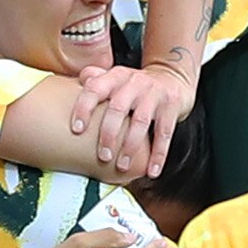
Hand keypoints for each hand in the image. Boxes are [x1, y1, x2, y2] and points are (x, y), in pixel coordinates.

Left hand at [71, 58, 194, 180]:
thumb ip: (94, 79)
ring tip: (122, 165)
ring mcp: (154, 94)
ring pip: (140, 122)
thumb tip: (76, 83)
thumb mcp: (114, 78)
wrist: (171, 77)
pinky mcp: (171, 106)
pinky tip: (151, 171)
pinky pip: (164, 133)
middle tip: (103, 156)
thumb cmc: (134, 85)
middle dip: (108, 135)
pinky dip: (158, 154)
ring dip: (130, 147)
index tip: (77, 130)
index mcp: (115, 76)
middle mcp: (134, 83)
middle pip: (118, 108)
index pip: (95, 88)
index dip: (84, 108)